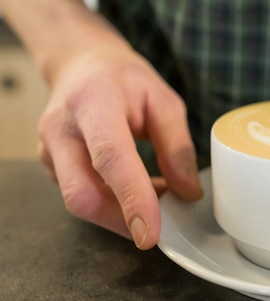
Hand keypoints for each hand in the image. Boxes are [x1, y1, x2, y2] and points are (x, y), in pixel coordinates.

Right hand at [38, 39, 202, 248]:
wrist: (81, 67)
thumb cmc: (124, 80)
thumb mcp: (163, 100)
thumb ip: (177, 146)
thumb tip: (187, 193)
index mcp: (93, 103)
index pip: (111, 158)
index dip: (132, 199)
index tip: (151, 233)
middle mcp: (61, 130)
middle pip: (82, 194)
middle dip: (122, 221)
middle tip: (161, 226)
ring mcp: (50, 151)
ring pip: (81, 202)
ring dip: (121, 213)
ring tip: (156, 197)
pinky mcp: (51, 167)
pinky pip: (82, 196)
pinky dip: (113, 205)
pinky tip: (136, 191)